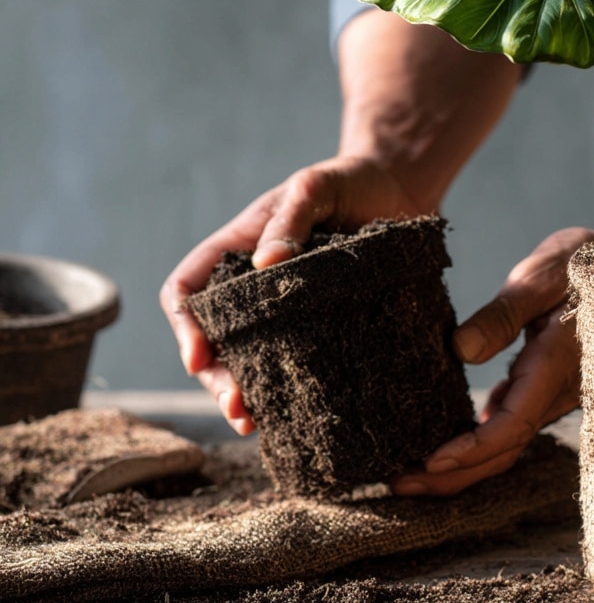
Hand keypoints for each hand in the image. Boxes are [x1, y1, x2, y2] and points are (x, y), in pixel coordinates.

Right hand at [159, 156, 423, 432]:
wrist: (400, 188)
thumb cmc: (349, 180)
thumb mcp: (315, 186)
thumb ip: (290, 219)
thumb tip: (267, 266)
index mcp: (236, 250)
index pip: (187, 290)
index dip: (185, 326)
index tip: (199, 358)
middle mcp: (253, 286)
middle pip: (213, 338)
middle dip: (216, 377)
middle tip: (238, 408)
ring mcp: (286, 309)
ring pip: (250, 358)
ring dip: (246, 392)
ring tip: (255, 422)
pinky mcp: (321, 324)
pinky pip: (295, 360)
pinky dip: (287, 387)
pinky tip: (295, 411)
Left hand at [390, 225, 593, 495]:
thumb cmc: (586, 264)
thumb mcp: (542, 276)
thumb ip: (503, 314)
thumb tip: (461, 351)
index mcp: (555, 366)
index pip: (512, 426)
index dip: (471, 451)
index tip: (430, 464)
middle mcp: (557, 390)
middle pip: (504, 450)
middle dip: (453, 476)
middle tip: (399, 485)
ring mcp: (554, 393)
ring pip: (508, 442)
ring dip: (462, 463)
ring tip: (412, 471)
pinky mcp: (548, 386)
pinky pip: (514, 423)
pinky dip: (479, 439)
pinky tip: (450, 437)